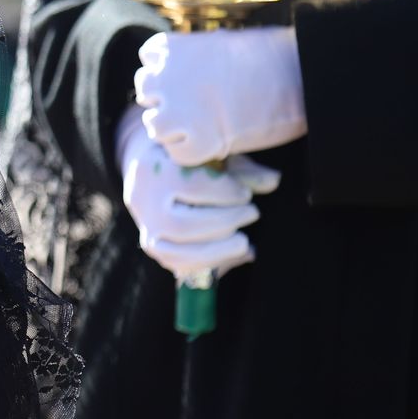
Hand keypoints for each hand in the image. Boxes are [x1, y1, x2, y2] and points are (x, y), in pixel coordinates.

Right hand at [117, 107, 279, 280]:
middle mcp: (144, 201)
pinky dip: (210, 263)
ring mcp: (146, 227)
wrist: (150, 170)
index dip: (223, 192)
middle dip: (224, 222)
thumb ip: (241, 168)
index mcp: (155, 169)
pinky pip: (177, 264)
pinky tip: (235, 255)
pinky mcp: (152, 244)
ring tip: (245, 242)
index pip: (189, 186)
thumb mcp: (213, 154)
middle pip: (183, 225)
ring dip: (217, 251)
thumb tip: (274, 181)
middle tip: (253, 213)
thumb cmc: (190, 158)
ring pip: (177, 251)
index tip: (245, 193)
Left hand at [134, 26, 306, 166]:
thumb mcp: (219, 44)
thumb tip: (186, 71)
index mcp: (169, 49)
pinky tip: (217, 141)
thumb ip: (193, 57)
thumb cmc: (269, 55)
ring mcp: (174, 112)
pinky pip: (178, 154)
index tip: (193, 80)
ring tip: (209, 124)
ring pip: (155, 126)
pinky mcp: (193, 143)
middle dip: (168, 100)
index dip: (169, 73)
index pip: (148, 62)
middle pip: (146, 94)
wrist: (298, 74)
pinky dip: (195, 152)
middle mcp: (162, 78)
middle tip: (201, 106)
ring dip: (176, 129)